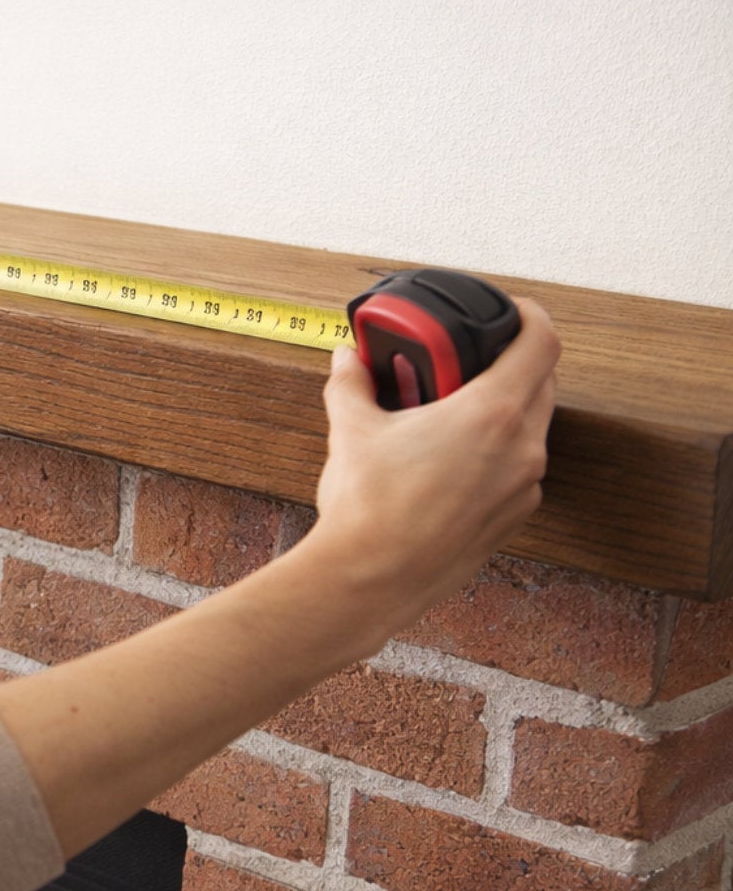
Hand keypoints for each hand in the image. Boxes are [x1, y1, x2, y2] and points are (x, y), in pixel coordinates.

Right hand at [306, 295, 559, 639]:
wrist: (371, 580)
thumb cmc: (369, 511)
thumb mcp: (351, 430)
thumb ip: (352, 384)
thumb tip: (349, 360)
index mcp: (492, 413)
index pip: (542, 342)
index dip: (532, 315)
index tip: (513, 310)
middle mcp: (522, 448)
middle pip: (542, 382)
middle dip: (509, 363)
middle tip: (463, 364)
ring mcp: (523, 486)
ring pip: (532, 427)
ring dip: (503, 410)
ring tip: (449, 414)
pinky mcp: (513, 517)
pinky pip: (518, 468)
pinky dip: (496, 452)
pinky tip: (448, 461)